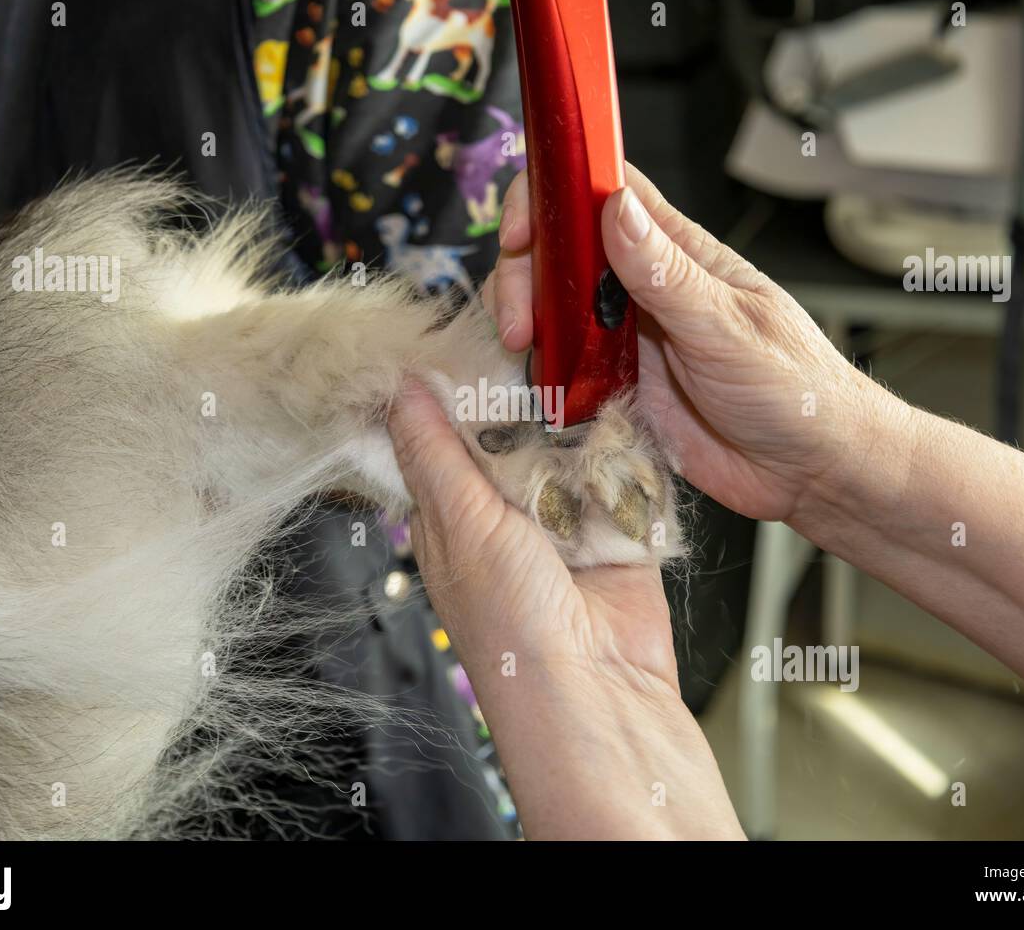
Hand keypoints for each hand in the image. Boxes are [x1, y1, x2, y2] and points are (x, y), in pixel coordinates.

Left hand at [387, 379, 742, 839]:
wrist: (599, 691)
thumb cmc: (512, 628)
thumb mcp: (462, 524)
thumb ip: (437, 452)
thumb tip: (400, 389)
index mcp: (450, 517)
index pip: (440, 436)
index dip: (450, 388)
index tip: (466, 332)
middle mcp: (503, 517)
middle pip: (510, 432)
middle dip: (525, 397)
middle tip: (539, 342)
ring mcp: (563, 522)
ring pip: (567, 446)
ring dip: (578, 423)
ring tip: (584, 372)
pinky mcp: (615, 530)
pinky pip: (619, 474)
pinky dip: (622, 454)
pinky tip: (623, 420)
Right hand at [485, 164, 898, 522]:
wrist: (808, 471)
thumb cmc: (795, 389)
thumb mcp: (727, 326)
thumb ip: (666, 273)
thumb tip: (616, 208)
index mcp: (676, 255)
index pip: (604, 192)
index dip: (554, 193)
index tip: (522, 228)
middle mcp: (642, 291)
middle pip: (560, 253)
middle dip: (522, 275)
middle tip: (519, 322)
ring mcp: (625, 341)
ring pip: (552, 311)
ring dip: (525, 325)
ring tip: (525, 358)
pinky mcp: (615, 391)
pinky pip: (561, 372)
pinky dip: (537, 376)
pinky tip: (535, 392)